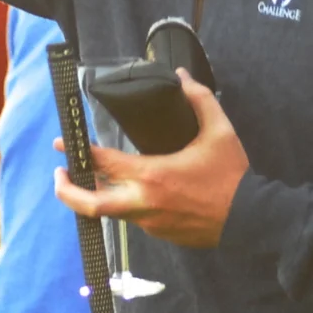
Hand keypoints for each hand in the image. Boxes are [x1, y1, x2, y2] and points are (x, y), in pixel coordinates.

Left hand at [51, 70, 248, 247]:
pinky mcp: (160, 235)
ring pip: (112, 212)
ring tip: (93, 178)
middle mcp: (144, 203)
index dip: (78, 152)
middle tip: (59, 175)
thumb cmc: (233, 176)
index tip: (60, 142)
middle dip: (67, 192)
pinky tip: (130, 190)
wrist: (252, 221)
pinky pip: (134, 218)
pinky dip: (125, 204)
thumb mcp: (219, 131)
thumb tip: (182, 77)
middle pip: (91, 205)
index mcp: (152, 176)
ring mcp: (150, 223)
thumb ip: (199, 99)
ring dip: (99, 195)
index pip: (103, 163)